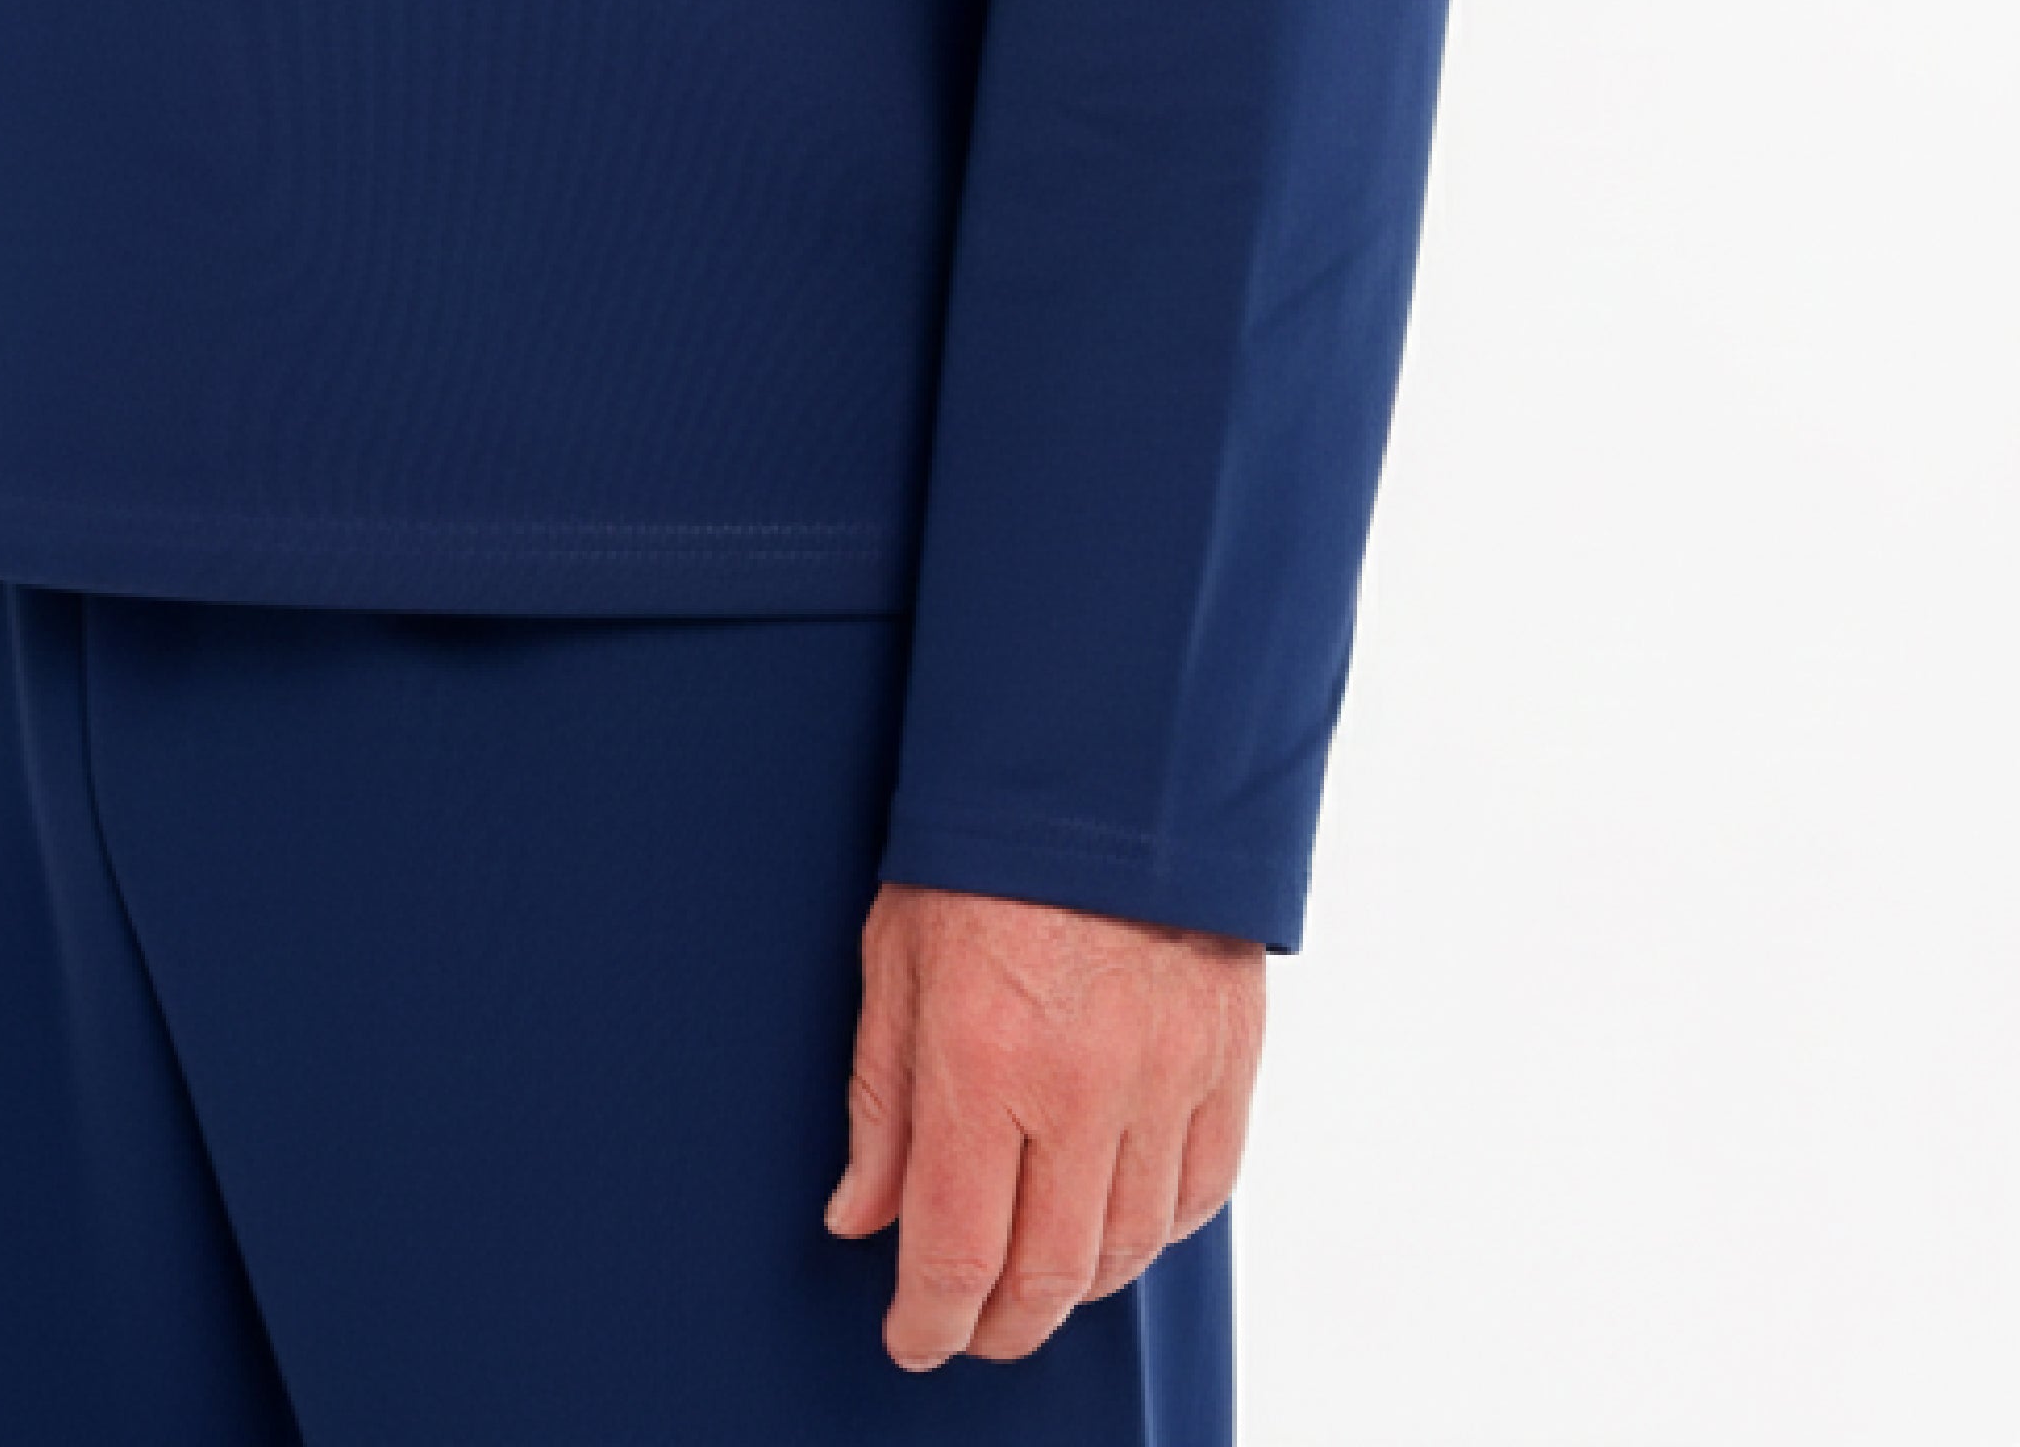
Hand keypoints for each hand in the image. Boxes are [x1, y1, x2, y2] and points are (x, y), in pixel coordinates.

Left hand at [823, 880, 1262, 1367]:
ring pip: (1128, 1249)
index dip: (930, 1320)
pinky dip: (1154, 1228)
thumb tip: (862, 1219)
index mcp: (985, 1057)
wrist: (1110, 754)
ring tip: (1035, 1275)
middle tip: (971, 1326)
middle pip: (1050, 1275)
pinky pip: (1201, 1193)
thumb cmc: (987, 847)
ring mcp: (1169, 1077)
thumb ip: (882, 1100)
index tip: (914, 1337)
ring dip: (1076, 1284)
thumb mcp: (897, 957)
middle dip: (1002, 1324)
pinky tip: (1114, 1217)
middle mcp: (1083, 1085)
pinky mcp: (1229, 1059)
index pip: (957, 1250)